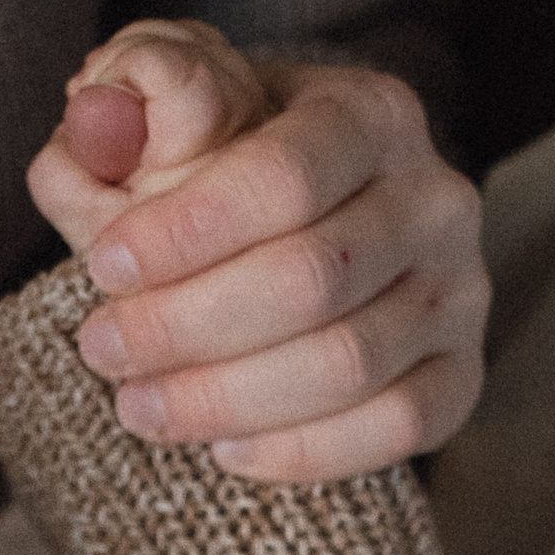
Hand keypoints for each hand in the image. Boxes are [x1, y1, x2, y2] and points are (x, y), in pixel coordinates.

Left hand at [26, 18, 487, 482]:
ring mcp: (459, 294)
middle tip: (103, 348)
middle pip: (313, 279)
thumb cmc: (237, 167)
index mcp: (372, 114)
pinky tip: (225, 450)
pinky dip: (301, 450)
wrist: (319, 228)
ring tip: (140, 406)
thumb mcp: (184, 110)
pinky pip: (393, 428)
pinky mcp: (462, 375)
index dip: (189, 230)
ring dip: (227, 397)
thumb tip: (92, 120)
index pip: (285, 175)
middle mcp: (436, 199)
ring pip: (347, 363)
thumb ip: (131, 104)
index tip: (103, 265)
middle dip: (189, 325)